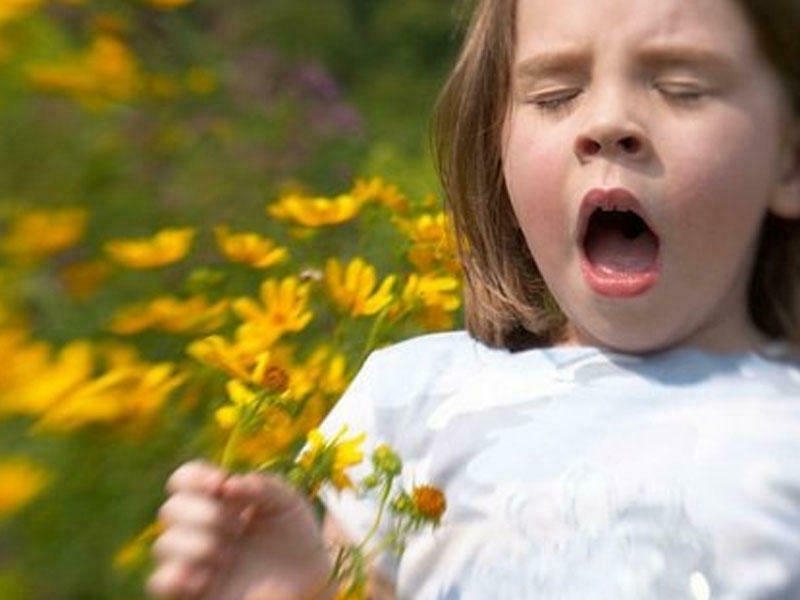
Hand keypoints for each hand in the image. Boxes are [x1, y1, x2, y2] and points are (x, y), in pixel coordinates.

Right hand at [147, 461, 334, 599]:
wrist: (309, 582)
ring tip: (230, 555)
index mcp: (219, 501)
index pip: (184, 479)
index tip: (221, 484)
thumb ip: (264, 486)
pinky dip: (179, 574)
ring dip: (199, 544)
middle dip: (205, 513)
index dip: (195, 477)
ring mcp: (193, 561)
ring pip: (164, 544)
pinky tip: (209, 576)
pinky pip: (160, 581)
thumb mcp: (289, 503)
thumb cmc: (296, 538)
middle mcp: (199, 528)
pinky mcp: (192, 592)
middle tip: (238, 527)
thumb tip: (228, 485)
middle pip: (170, 509)